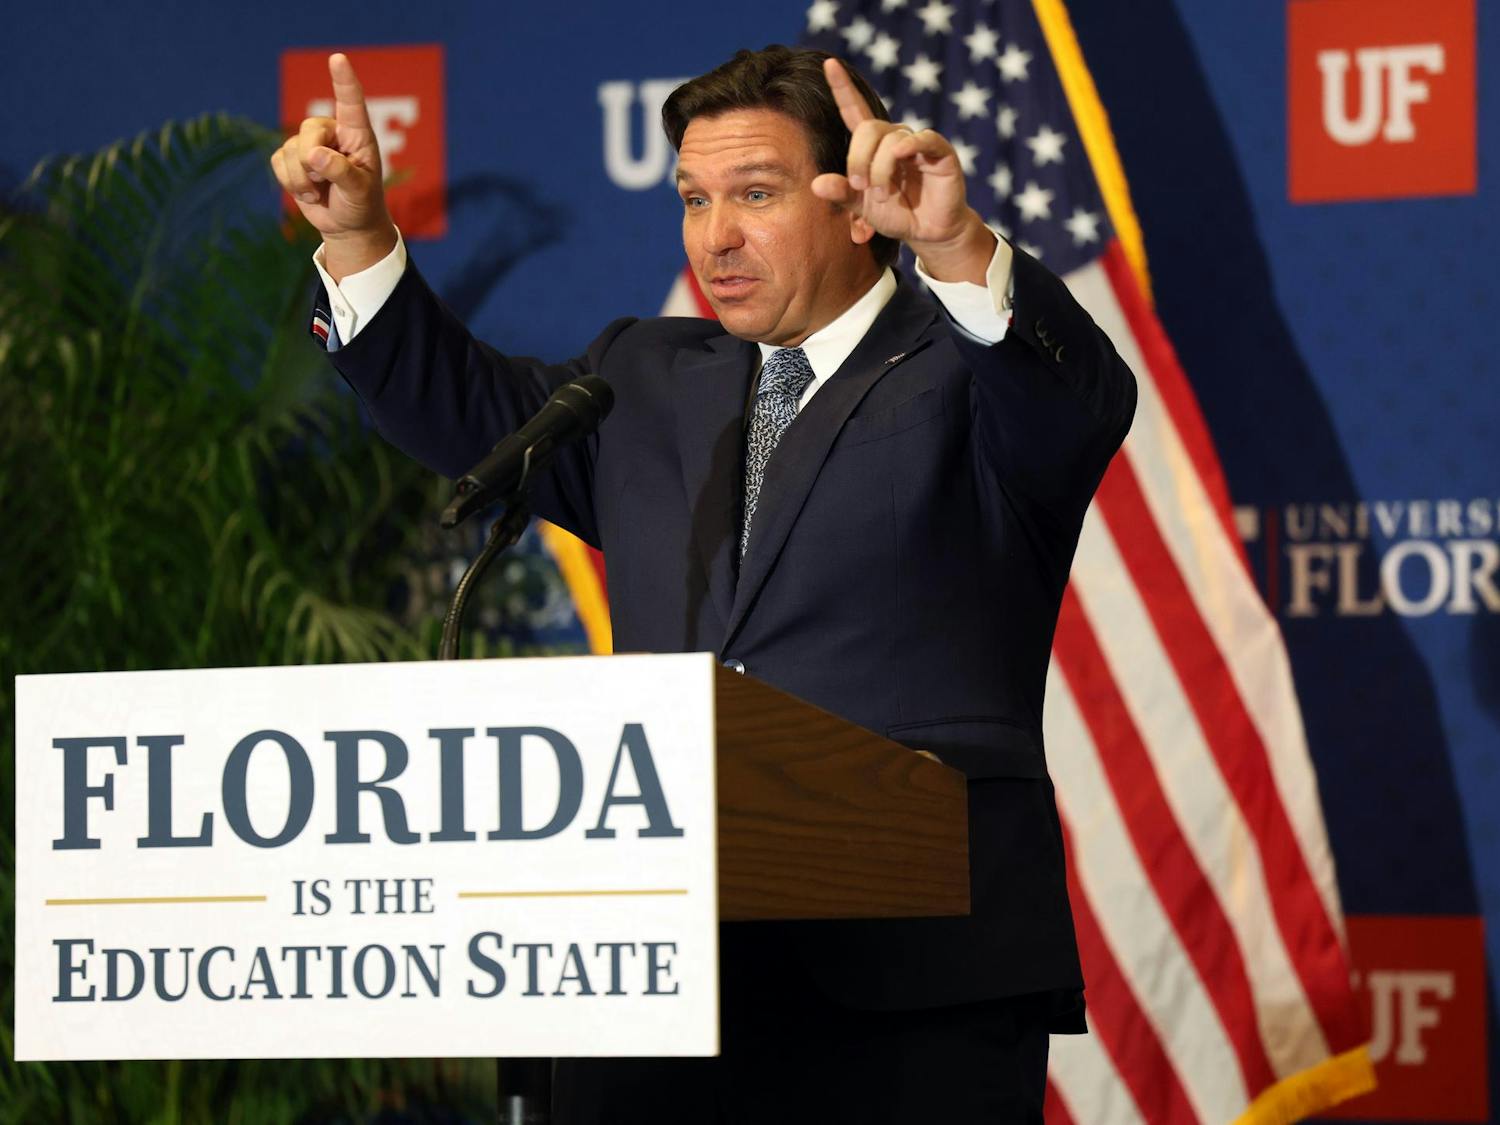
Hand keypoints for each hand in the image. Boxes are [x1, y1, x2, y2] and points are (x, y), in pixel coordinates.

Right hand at [270, 53, 395, 278]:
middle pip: (309, 131)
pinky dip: (290, 183)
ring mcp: (309, 143)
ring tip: (320, 192)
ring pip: (290, 150)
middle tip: (323, 183)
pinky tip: (308, 193)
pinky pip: (277, 162)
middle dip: (311, 162)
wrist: (347, 225)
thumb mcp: (359, 192)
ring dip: (302, 180)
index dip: (343, 80)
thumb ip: (340, 172)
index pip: (350, 102)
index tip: (338, 59)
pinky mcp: (291, 158)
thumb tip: (312, 155)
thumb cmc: (362, 204)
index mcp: (357, 134)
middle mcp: (332, 132)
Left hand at [811, 58, 994, 282]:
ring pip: (890, 139)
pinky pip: (923, 139)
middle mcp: (894, 138)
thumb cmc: (896, 214)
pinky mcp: (940, 152)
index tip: (829, 63)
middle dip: (858, 159)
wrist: (928, 232)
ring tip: (883, 195)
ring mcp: (917, 143)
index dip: (843, 87)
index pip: (855, 110)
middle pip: (868, 128)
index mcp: (873, 145)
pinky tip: (902, 156)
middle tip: (861, 186)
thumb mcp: (863, 207)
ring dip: (881, 169)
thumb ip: (842, 193)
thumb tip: (815, 184)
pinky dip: (910, 146)